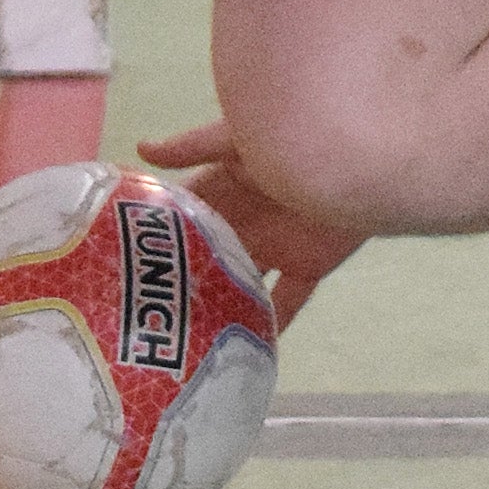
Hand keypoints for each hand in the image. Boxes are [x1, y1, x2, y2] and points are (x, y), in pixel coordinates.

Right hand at [135, 120, 364, 329]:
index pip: (185, 216)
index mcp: (226, 187)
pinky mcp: (307, 265)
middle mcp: (246, 221)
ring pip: (240, 282)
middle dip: (182, 281)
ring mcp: (276, 246)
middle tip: (143, 317)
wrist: (366, 156)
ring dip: (219, 305)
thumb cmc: (298, 135)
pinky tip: (250, 353)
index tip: (122, 266)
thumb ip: (194, 146)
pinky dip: (273, 324)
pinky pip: (287, 301)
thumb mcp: (239, 136)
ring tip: (183, 341)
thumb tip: (142, 148)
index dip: (157, 238)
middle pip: (208, 256)